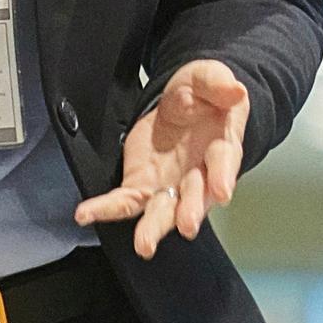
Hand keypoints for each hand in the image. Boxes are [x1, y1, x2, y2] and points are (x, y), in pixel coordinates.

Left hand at [76, 60, 250, 257]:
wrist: (184, 102)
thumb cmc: (204, 95)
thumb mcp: (209, 77)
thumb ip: (217, 83)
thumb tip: (234, 90)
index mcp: (221, 145)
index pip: (223, 162)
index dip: (222, 175)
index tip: (222, 190)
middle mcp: (198, 174)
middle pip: (195, 197)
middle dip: (191, 212)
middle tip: (187, 226)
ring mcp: (170, 185)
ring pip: (162, 211)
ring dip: (154, 228)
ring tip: (145, 245)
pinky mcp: (141, 185)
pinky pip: (124, 202)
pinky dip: (105, 209)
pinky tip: (87, 214)